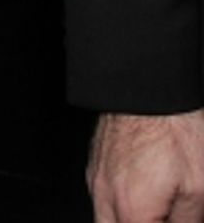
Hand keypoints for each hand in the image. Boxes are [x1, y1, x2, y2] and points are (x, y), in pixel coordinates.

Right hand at [89, 111, 203, 221]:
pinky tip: (143, 195)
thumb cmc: (173, 127)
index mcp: (131, 210)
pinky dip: (120, 205)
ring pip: (103, 218)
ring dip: (127, 219)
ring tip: (153, 209)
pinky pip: (102, 196)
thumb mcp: (198, 187)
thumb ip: (188, 221)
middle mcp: (106, 195)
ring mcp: (97, 176)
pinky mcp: (97, 160)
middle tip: (160, 217)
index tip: (174, 218)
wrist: (148, 83)